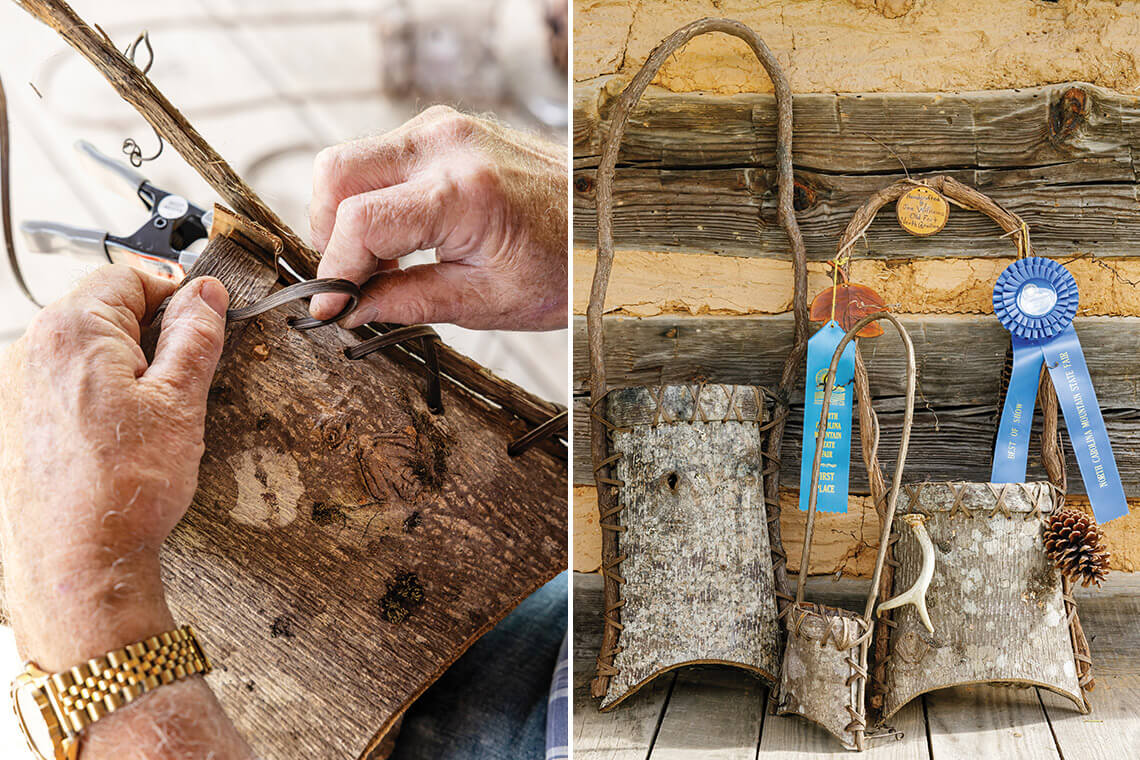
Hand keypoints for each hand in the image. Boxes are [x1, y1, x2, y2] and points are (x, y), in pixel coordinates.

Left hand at [0, 266, 228, 670]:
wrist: (76, 563)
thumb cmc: (122, 489)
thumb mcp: (181, 401)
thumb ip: (195, 335)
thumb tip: (206, 294)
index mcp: (72, 330)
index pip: (130, 276)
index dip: (174, 296)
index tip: (201, 324)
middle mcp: (32, 349)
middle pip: (102, 309)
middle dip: (148, 334)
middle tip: (181, 382)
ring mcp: (16, 387)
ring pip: (85, 349)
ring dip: (123, 366)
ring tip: (150, 418)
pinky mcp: (14, 421)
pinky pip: (64, 384)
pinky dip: (96, 395)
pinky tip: (118, 438)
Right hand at [308, 105, 566, 330]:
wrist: (603, 223)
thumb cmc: (561, 265)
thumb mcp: (487, 301)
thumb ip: (408, 302)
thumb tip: (348, 310)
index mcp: (464, 192)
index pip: (361, 223)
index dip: (335, 271)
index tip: (328, 309)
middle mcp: (447, 144)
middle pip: (337, 173)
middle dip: (329, 232)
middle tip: (352, 281)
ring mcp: (446, 127)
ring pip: (352, 161)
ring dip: (349, 215)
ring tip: (383, 265)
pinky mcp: (446, 127)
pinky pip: (382, 156)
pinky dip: (374, 197)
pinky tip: (402, 239)